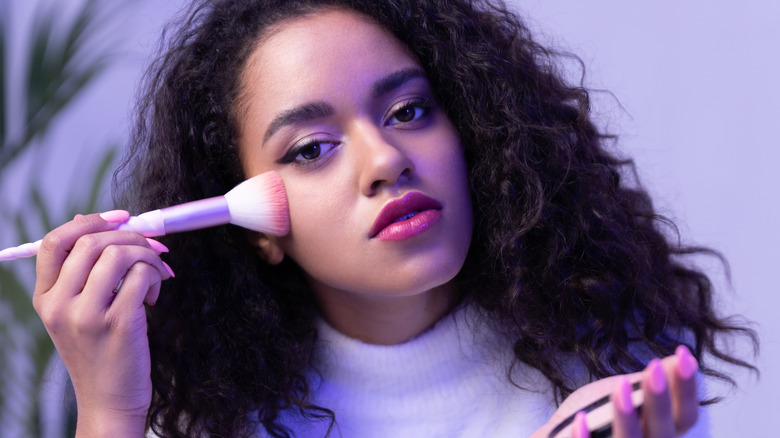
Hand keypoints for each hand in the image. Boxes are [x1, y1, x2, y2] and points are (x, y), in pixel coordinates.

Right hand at [32, 211, 172, 436]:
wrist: (110, 398)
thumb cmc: (102, 349)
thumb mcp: (80, 309)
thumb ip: (84, 268)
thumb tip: (93, 220)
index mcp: (46, 297)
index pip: (56, 242)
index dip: (91, 221)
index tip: (121, 217)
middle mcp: (59, 305)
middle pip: (92, 242)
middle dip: (132, 236)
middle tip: (152, 248)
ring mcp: (86, 315)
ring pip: (120, 255)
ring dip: (148, 256)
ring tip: (154, 276)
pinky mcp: (118, 324)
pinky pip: (141, 276)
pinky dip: (155, 276)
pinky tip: (153, 296)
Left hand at [531, 345, 699, 437]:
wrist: (563, 436)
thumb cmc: (600, 417)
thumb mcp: (629, 395)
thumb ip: (650, 383)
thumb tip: (681, 355)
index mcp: (662, 434)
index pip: (686, 417)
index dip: (687, 389)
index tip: (683, 354)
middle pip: (662, 432)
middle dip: (659, 400)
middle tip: (654, 367)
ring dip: (626, 417)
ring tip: (621, 386)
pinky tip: (580, 418)